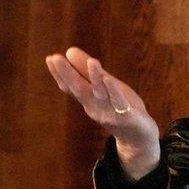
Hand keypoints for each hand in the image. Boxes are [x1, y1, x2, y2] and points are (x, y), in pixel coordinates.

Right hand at [46, 47, 159, 179]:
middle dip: (67, 74)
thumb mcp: (104, 87)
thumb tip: (69, 51)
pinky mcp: (127, 116)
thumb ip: (88, 72)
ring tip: (92, 61)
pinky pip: (119, 103)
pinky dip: (113, 92)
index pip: (71, 86)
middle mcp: (96, 106)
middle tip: (55, 58)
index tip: (49, 59)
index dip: (60, 74)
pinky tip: (109, 79)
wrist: (139, 137)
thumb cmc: (120, 108)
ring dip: (96, 78)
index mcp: (89, 100)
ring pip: (101, 94)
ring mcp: (111, 112)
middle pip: (80, 89)